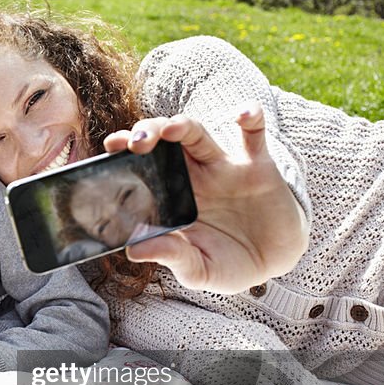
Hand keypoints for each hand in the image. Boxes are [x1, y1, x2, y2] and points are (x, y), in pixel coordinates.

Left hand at [103, 105, 308, 293]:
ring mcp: (224, 168)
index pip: (142, 167)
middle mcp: (193, 176)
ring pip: (198, 134)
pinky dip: (251, 118)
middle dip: (147, 133)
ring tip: (171, 128)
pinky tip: (242, 115)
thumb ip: (171, 257)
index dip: (124, 155)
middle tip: (134, 142)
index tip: (109, 150)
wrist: (274, 264)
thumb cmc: (228, 265)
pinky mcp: (259, 167)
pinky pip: (254, 135)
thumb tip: (134, 250)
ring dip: (184, 125)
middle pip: (164, 142)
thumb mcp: (199, 269)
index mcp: (171, 197)